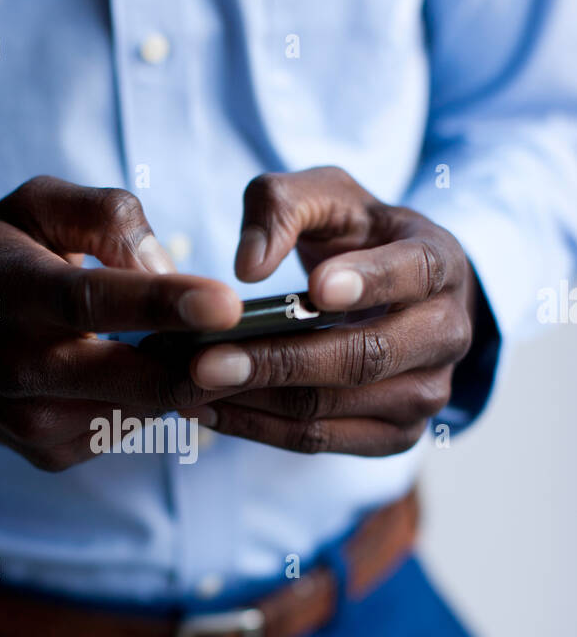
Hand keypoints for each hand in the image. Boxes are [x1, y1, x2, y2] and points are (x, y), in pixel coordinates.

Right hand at [0, 176, 240, 469]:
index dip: (162, 304)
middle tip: (256, 340)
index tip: (225, 304)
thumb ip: (105, 216)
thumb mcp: (34, 203)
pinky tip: (145, 368)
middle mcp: (16, 365)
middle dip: (202, 366)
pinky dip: (151, 399)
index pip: (90, 299)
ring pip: (140, 408)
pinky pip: (126, 427)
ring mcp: (30, 421)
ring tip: (201, 343)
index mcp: (10, 291)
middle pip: (129, 378)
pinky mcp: (48, 453)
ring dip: (184, 380)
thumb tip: (167, 266)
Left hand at [187, 167, 477, 456]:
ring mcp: (426, 393)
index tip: (316, 288)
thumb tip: (248, 266)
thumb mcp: (327, 195)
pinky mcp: (395, 435)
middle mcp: (446, 334)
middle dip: (280, 361)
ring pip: (337, 408)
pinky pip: (321, 440)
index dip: (369, 282)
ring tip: (190, 385)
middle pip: (365, 357)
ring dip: (258, 401)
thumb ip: (283, 206)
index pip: (415, 273)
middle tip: (206, 359)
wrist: (402, 292)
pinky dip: (260, 428)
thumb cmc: (357, 235)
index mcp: (440, 262)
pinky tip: (209, 409)